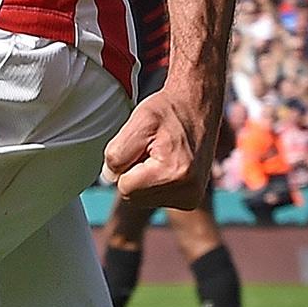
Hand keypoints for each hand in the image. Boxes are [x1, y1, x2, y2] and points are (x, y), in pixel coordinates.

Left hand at [104, 85, 215, 210]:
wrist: (198, 106)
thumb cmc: (167, 111)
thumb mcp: (139, 122)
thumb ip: (117, 154)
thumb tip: (109, 178)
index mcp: (174, 173)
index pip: (125, 188)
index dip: (125, 164)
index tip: (143, 145)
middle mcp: (188, 192)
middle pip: (133, 197)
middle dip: (135, 173)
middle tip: (152, 148)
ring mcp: (192, 198)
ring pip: (143, 199)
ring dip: (145, 178)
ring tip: (162, 153)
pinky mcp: (192, 199)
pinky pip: (157, 198)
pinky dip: (156, 182)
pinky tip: (168, 162)